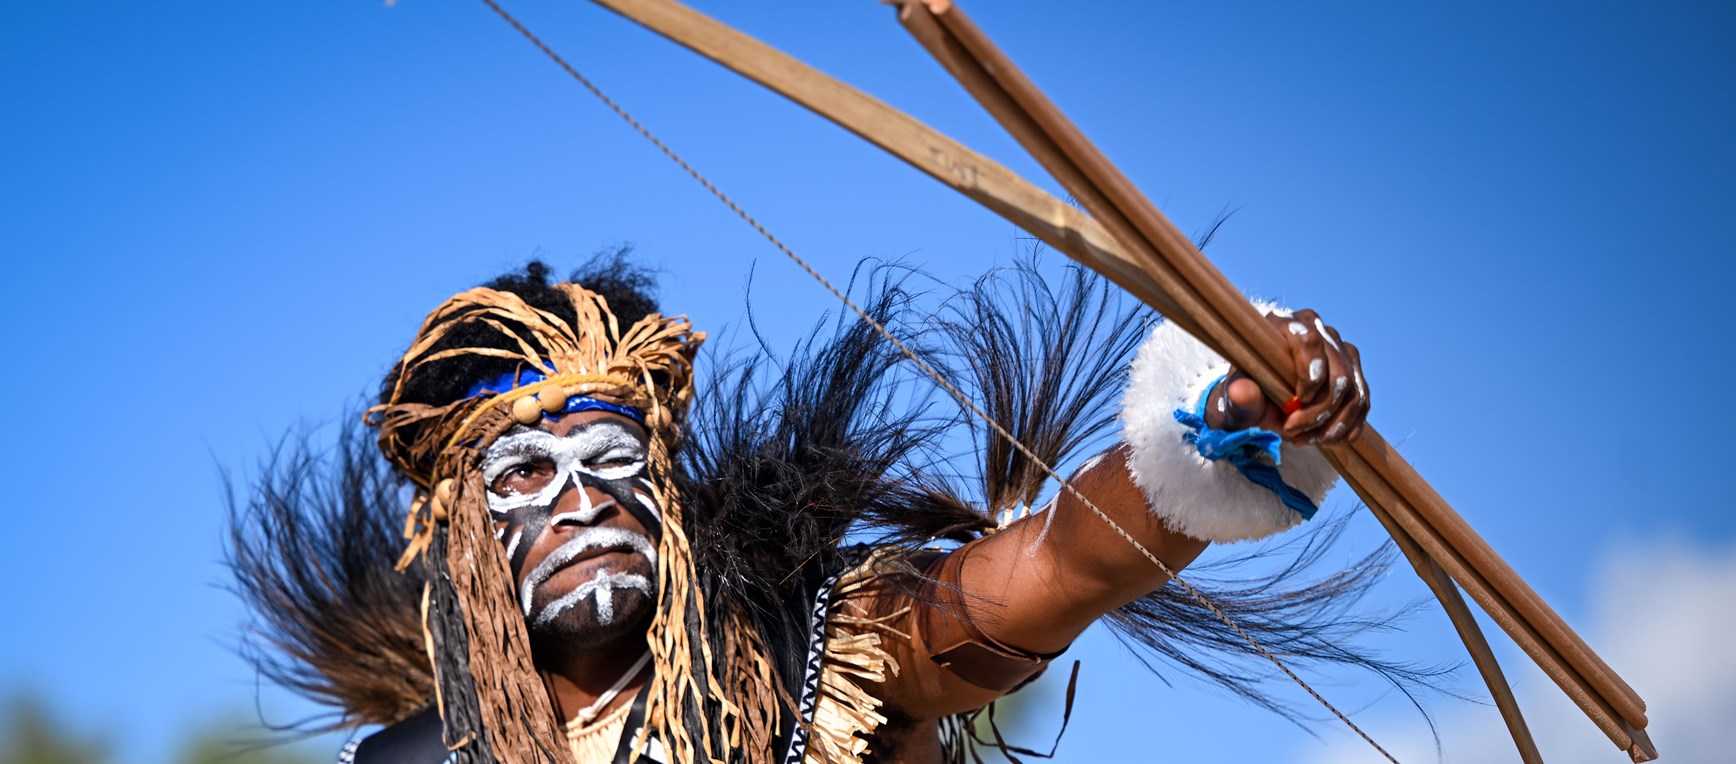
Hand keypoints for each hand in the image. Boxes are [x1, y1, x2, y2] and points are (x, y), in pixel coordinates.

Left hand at [1203, 309, 1368, 445]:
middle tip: (1291, 432)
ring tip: (1304, 439)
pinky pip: (1362, 405)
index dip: (1308, 376)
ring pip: (1354, 393)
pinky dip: (1345, 429)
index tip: (1295, 403)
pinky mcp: (1354, 372)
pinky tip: (1323, 440)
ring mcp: (1341, 351)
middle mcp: (1320, 331)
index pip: (1308, 341)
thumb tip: (1241, 392)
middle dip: (1318, 412)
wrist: (1261, 400)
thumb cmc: (1249, 392)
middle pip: (1338, 374)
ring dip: (1331, 426)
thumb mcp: (1237, 397)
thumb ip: (1240, 395)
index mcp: (1286, 325)